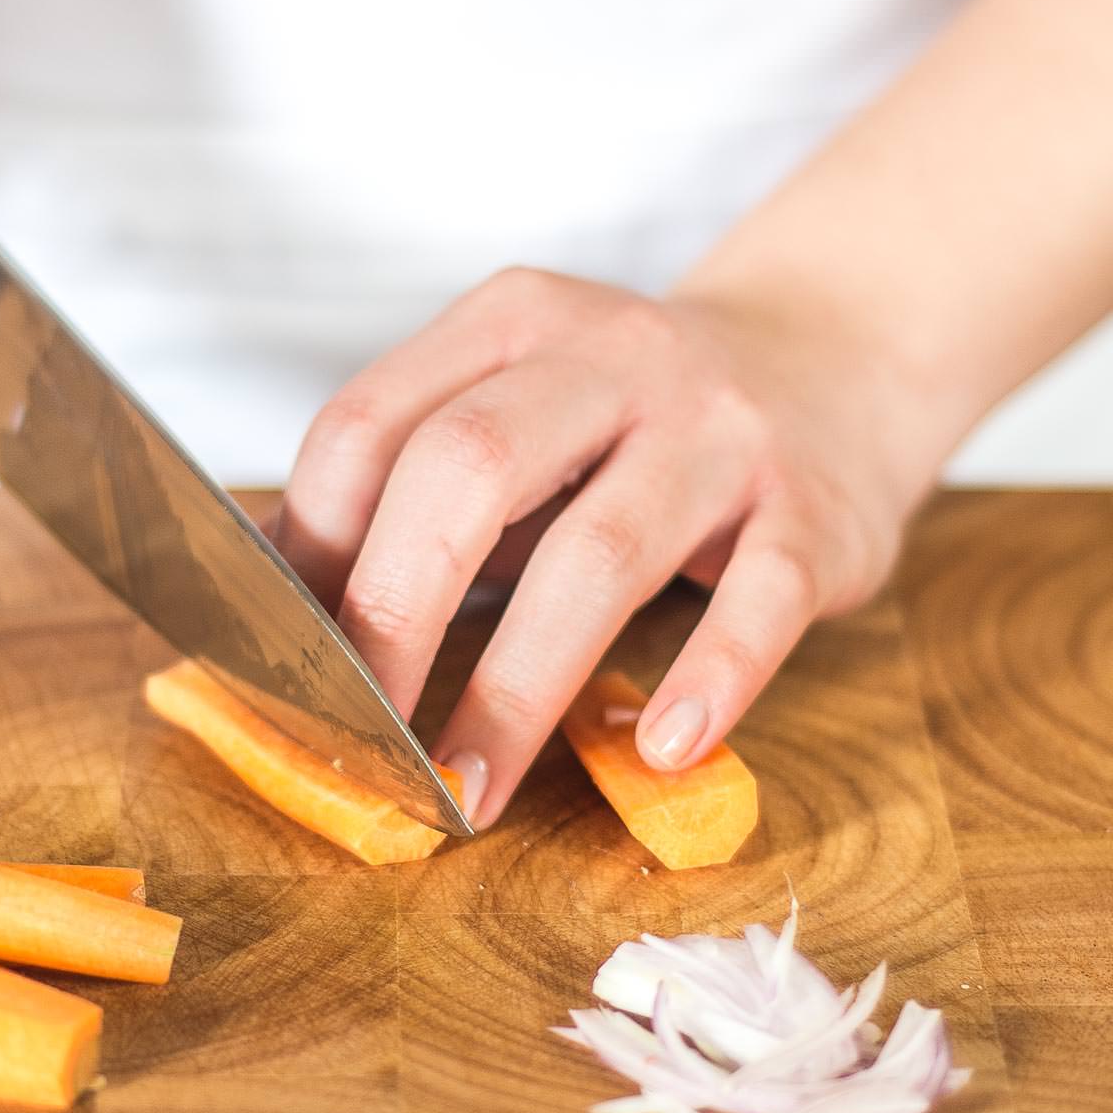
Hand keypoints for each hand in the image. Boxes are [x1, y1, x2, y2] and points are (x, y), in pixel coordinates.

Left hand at [275, 267, 951, 826]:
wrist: (838, 357)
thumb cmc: (633, 421)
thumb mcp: (517, 412)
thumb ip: (411, 484)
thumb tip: (274, 604)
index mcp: (511, 324)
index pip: (370, 424)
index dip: (312, 548)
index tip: (286, 660)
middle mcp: (611, 356)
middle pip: (468, 468)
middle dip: (394, 610)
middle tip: (359, 733)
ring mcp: (719, 428)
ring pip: (601, 551)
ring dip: (520, 686)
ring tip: (470, 788)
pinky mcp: (813, 506)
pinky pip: (762, 599)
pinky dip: (709, 677)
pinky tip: (663, 749)